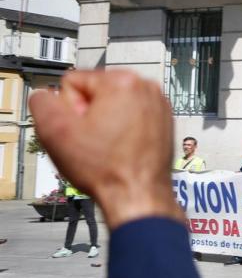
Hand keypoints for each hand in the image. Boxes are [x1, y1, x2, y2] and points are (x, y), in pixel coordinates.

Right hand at [29, 70, 183, 230]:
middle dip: (88, 116)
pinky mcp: (164, 121)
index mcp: (123, 82)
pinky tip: (121, 149)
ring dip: (104, 124)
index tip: (81, 129)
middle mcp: (146, 88)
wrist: (138, 195)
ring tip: (108, 147)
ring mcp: (158, 105)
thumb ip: (42, 103)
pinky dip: (123, 131)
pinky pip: (131, 118)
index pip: (73, 82)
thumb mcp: (55, 132)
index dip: (69, 109)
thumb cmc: (107, 169)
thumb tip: (45, 95)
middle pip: (95, 92)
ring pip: (113, 106)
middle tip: (93, 141)